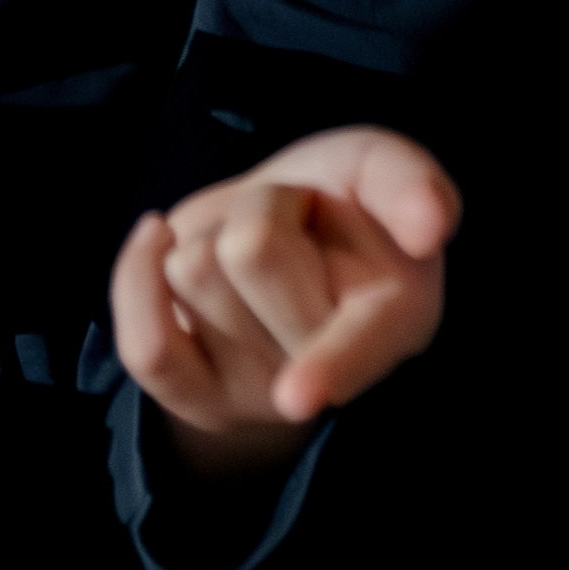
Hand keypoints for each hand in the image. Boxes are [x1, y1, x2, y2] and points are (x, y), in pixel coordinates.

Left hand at [111, 127, 460, 475]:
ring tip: (253, 254)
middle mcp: (332, 377)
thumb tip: (431, 225)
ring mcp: (261, 398)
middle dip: (260, 205)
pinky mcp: (199, 400)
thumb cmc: (344, 202)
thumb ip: (407, 181)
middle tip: (292, 224)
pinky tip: (160, 244)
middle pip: (248, 248)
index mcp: (397, 319)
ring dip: (212, 235)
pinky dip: (136, 276)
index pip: (357, 345)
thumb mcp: (378, 168)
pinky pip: (145, 345)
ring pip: (191, 268)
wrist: (287, 238)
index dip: (329, 365)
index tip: (297, 397)